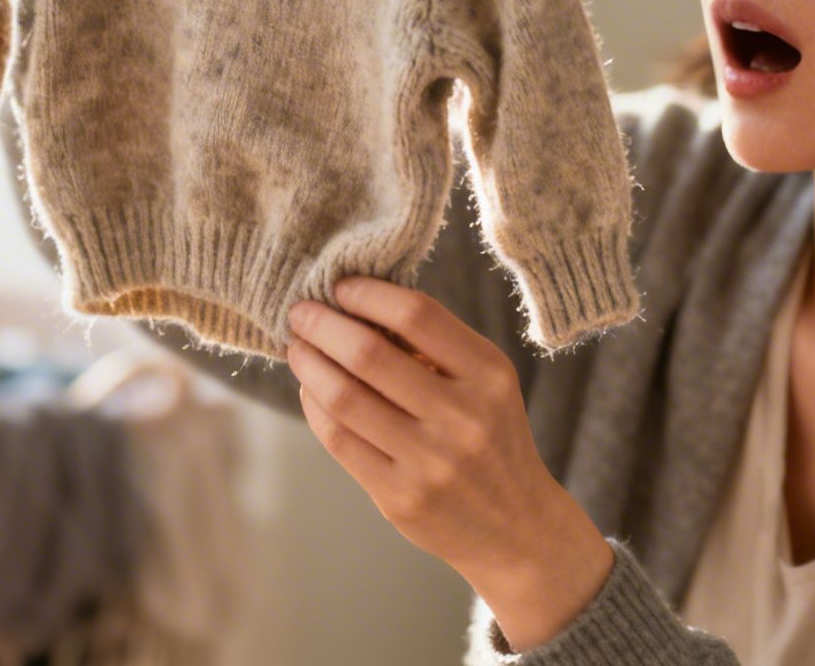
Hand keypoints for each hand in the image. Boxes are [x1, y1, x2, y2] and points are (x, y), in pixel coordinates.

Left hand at [286, 277, 613, 649]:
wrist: (517, 528)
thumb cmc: (492, 439)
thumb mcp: (487, 384)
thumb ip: (435, 347)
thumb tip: (357, 305)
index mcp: (488, 375)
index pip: (417, 315)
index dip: (368, 294)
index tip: (340, 286)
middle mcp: (463, 418)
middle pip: (369, 354)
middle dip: (322, 325)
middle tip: (300, 312)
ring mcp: (430, 462)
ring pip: (343, 397)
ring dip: (308, 364)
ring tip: (298, 348)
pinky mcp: (399, 497)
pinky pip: (338, 440)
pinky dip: (314, 406)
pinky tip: (310, 389)